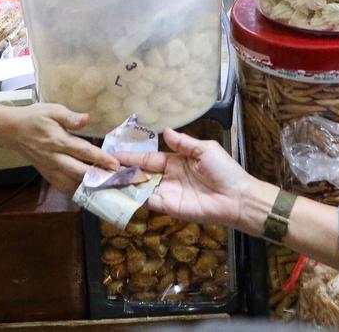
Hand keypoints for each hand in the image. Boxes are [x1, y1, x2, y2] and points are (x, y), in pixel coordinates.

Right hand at [0, 103, 118, 192]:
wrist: (11, 130)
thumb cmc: (34, 117)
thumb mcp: (52, 110)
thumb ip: (70, 117)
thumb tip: (86, 118)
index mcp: (58, 140)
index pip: (83, 151)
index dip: (100, 158)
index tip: (115, 164)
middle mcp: (54, 157)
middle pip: (79, 171)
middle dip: (99, 176)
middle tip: (116, 178)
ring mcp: (49, 168)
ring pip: (71, 182)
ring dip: (88, 185)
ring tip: (106, 186)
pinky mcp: (46, 173)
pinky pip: (62, 186)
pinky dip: (75, 190)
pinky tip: (88, 191)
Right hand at [114, 129, 255, 229]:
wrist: (236, 197)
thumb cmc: (224, 171)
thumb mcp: (205, 150)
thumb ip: (183, 142)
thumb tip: (165, 130)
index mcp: (176, 161)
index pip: (150, 157)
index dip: (133, 155)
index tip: (114, 152)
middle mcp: (168, 177)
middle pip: (141, 173)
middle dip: (123, 169)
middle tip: (102, 165)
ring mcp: (167, 193)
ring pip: (141, 187)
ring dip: (124, 183)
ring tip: (104, 178)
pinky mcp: (169, 207)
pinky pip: (148, 202)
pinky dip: (134, 197)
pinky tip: (119, 192)